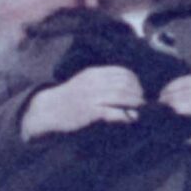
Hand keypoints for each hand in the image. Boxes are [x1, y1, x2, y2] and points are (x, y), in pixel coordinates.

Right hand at [22, 65, 144, 137]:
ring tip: (140, 110)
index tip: (140, 90)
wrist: (47, 110)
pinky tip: (130, 119)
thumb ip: (102, 82)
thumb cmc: (68, 98)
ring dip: (134, 103)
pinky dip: (124, 115)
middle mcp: (93, 82)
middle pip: (124, 83)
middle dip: (137, 93)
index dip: (135, 80)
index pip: (122, 71)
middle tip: (143, 102)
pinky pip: (112, 111)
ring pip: (121, 95)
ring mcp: (91, 97)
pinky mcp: (89, 112)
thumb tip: (124, 87)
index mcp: (93, 73)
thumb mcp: (84, 82)